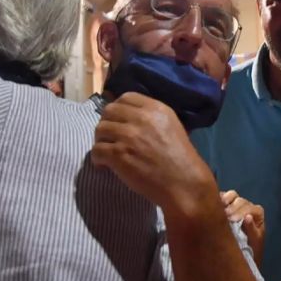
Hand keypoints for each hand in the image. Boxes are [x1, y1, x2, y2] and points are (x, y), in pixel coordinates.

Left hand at [91, 92, 216, 219]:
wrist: (183, 183)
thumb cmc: (181, 158)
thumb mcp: (171, 126)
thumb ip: (151, 117)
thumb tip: (129, 116)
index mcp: (156, 108)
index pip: (126, 97)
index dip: (118, 109)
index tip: (119, 121)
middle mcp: (141, 118)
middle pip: (109, 111)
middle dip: (107, 123)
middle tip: (111, 137)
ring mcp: (129, 135)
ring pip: (100, 129)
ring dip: (101, 141)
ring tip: (107, 152)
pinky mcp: (119, 154)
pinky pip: (96, 150)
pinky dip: (97, 159)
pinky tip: (105, 166)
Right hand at [221, 190, 265, 265]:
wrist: (243, 254)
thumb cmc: (251, 248)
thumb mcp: (254, 241)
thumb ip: (252, 230)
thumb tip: (247, 217)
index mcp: (257, 213)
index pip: (250, 207)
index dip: (241, 212)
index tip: (232, 219)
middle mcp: (247, 206)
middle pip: (240, 201)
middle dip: (232, 208)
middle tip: (224, 216)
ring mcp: (237, 204)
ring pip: (232, 195)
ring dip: (225, 200)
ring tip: (218, 208)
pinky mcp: (226, 205)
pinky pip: (222, 197)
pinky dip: (217, 199)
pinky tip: (213, 205)